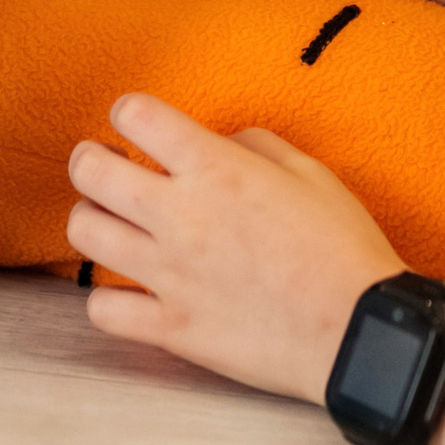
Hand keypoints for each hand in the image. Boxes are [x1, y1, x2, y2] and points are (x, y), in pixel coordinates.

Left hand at [66, 93, 404, 401]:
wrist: (360, 333)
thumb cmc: (344, 249)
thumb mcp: (311, 173)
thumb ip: (255, 145)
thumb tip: (218, 142)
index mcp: (217, 169)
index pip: (136, 115)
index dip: (129, 111)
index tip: (137, 123)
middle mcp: (181, 216)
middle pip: (90, 171)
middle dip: (89, 159)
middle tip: (106, 165)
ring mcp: (169, 275)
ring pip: (84, 233)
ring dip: (91, 219)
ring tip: (113, 223)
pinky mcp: (171, 327)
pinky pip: (103, 310)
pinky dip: (108, 298)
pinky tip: (130, 291)